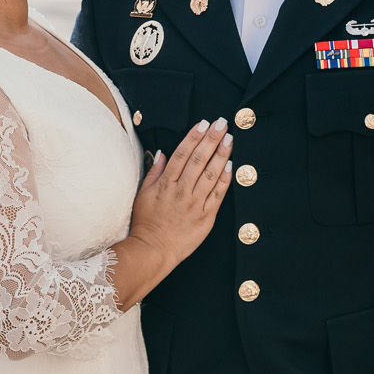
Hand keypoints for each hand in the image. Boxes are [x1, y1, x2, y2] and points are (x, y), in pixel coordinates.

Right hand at [131, 119, 233, 268]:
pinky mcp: (205, 217)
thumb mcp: (143, 194)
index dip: (194, 137)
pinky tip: (230, 165)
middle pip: (198, 160)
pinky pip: (217, 195)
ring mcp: (194, 204)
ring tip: (229, 139)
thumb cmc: (146, 223)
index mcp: (165, 184)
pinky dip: (224, 179)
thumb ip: (154, 172)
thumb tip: (162, 153)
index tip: (204, 124)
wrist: (153, 250)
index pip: (182, 155)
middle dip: (211, 139)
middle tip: (222, 124)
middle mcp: (181, 191)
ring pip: (210, 174)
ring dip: (221, 155)